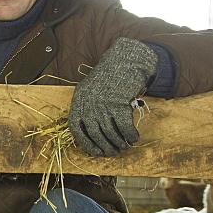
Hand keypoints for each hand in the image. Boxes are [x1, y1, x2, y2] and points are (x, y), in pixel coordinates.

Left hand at [68, 37, 157, 156]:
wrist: (125, 61)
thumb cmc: (109, 79)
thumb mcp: (90, 91)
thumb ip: (88, 109)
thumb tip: (94, 136)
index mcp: (79, 101)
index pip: (77, 129)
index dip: (87, 143)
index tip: (96, 152)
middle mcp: (89, 104)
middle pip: (96, 134)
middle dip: (106, 147)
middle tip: (114, 152)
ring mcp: (103, 104)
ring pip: (111, 133)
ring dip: (120, 143)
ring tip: (125, 146)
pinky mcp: (119, 104)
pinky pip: (125, 127)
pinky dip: (130, 135)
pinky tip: (134, 137)